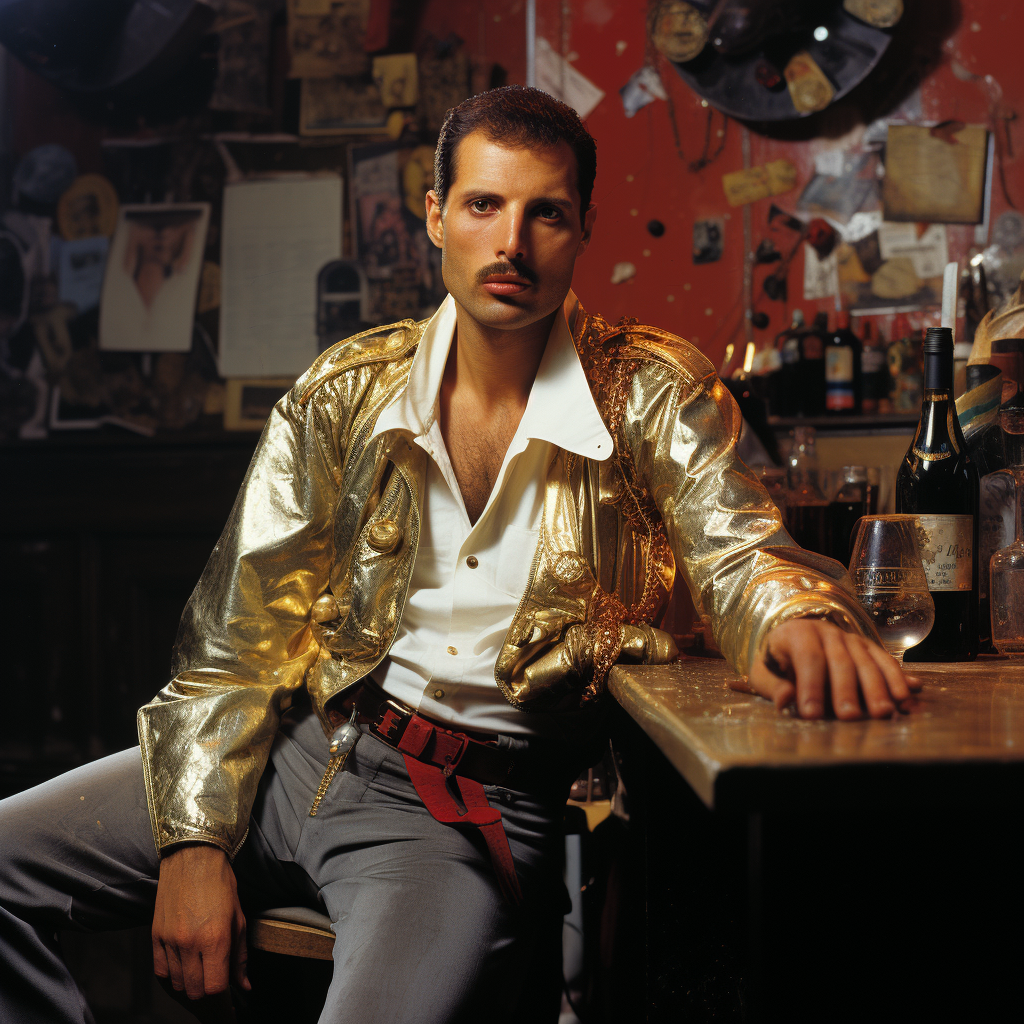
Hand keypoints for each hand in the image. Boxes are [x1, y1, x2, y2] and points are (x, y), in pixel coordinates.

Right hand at [152, 843, 249, 999]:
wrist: (194, 857)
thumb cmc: (220, 884)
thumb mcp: (239, 918)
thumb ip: (240, 957)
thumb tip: (244, 986)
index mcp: (215, 939)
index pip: (215, 987)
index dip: (222, 992)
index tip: (225, 987)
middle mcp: (190, 943)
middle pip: (194, 990)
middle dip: (206, 989)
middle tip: (212, 977)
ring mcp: (169, 940)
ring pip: (176, 983)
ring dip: (189, 982)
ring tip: (198, 967)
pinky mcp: (155, 936)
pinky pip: (160, 970)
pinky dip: (171, 973)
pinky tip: (182, 963)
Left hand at [739, 618, 922, 719]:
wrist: (793, 641)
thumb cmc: (777, 663)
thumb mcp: (764, 673)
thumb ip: (773, 686)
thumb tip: (784, 700)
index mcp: (797, 633)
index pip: (808, 657)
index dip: (811, 685)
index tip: (811, 714)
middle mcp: (828, 631)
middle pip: (841, 661)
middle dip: (846, 691)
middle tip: (850, 717)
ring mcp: (851, 639)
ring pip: (867, 662)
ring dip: (878, 689)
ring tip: (883, 713)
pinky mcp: (869, 648)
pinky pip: (886, 662)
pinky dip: (898, 679)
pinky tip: (908, 696)